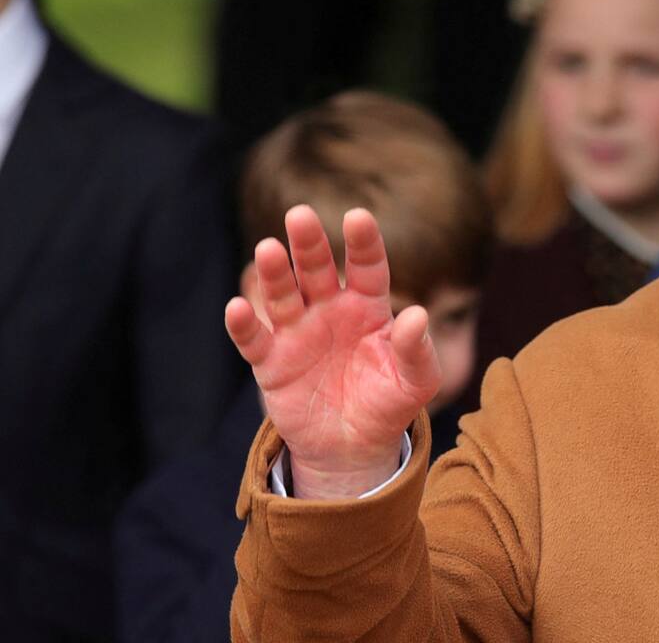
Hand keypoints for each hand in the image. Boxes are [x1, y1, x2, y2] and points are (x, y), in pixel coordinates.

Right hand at [225, 206, 439, 498]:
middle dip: (309, 243)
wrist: (354, 447)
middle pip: (317, 269)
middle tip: (300, 215)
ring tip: (268, 249)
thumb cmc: (389, 403)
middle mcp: (330, 309)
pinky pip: (254, 339)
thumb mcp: (415, 381)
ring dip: (275, 273)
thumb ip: (417, 349)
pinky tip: (238, 307)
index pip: (367, 266)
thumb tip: (418, 316)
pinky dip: (244, 324)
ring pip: (283, 295)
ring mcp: (298, 332)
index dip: (362, 242)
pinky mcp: (271, 362)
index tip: (358, 217)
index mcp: (368, 306)